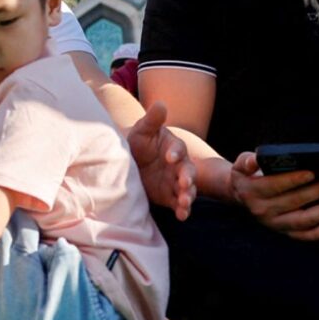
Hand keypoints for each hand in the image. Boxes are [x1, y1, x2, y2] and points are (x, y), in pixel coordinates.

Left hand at [128, 102, 195, 220]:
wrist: (130, 163)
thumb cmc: (138, 142)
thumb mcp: (142, 131)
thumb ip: (152, 120)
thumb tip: (161, 103)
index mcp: (173, 147)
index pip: (178, 149)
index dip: (175, 153)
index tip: (169, 157)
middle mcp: (179, 165)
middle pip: (188, 171)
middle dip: (187, 177)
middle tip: (184, 183)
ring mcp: (175, 181)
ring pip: (187, 189)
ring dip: (188, 196)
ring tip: (185, 203)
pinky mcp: (170, 196)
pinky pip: (179, 204)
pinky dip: (182, 210)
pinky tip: (182, 216)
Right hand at [228, 152, 318, 240]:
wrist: (243, 196)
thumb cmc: (248, 174)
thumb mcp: (242, 164)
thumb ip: (247, 160)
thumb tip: (253, 161)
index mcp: (251, 191)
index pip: (275, 184)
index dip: (293, 179)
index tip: (312, 172)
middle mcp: (262, 210)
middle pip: (293, 202)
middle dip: (317, 192)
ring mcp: (274, 224)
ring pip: (301, 221)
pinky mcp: (284, 232)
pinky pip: (303, 236)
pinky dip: (318, 233)